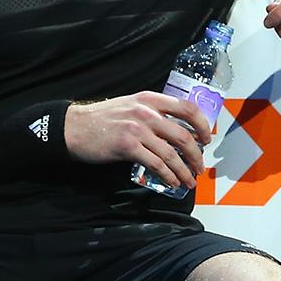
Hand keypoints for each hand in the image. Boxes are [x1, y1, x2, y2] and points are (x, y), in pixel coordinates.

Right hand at [62, 92, 214, 189]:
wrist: (73, 127)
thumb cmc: (102, 119)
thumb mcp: (130, 106)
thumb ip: (152, 113)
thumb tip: (176, 131)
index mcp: (150, 99)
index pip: (187, 108)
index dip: (202, 125)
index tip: (207, 139)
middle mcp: (146, 111)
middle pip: (184, 134)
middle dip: (196, 155)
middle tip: (199, 166)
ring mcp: (137, 128)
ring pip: (172, 153)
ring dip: (184, 170)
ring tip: (189, 180)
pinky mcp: (127, 146)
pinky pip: (156, 163)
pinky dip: (168, 175)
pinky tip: (172, 181)